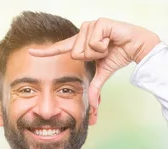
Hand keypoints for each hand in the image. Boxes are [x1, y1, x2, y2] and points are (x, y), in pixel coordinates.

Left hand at [29, 17, 160, 109]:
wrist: (136, 46)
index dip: (46, 52)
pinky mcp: (99, 23)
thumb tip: (92, 105)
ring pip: (84, 48)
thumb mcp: (103, 73)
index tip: (31, 52)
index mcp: (81, 44)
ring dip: (100, 52)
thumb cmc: (120, 55)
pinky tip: (112, 40)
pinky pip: (94, 42)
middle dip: (92, 57)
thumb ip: (95, 87)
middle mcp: (83, 33)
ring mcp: (90, 26)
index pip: (60, 48)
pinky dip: (105, 46)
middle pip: (76, 53)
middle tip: (105, 52)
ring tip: (109, 45)